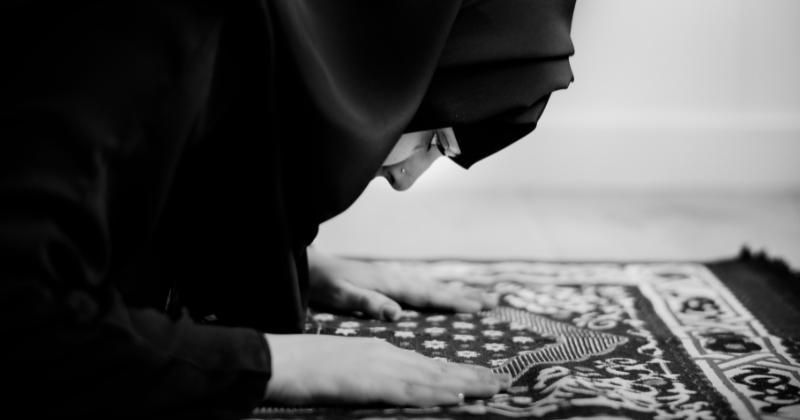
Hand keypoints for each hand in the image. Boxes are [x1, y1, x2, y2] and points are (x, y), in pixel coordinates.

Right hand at [264, 333, 510, 405]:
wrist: (281, 359)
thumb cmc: (305, 367)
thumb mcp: (345, 368)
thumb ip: (370, 376)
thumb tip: (387, 388)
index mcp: (381, 353)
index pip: (427, 364)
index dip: (457, 371)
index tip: (482, 376)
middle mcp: (387, 356)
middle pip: (438, 368)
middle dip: (473, 374)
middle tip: (505, 381)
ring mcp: (381, 368)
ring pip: (433, 377)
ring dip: (468, 383)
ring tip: (496, 388)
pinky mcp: (372, 382)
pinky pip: (410, 390)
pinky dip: (437, 393)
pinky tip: (458, 396)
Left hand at [307, 248, 497, 320]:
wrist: (307, 263)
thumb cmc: (323, 282)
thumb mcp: (341, 295)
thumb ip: (368, 302)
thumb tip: (397, 313)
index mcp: (388, 283)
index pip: (427, 295)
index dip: (453, 302)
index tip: (479, 308)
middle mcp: (395, 277)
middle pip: (436, 287)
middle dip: (465, 295)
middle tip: (494, 301)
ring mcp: (391, 277)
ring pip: (430, 285)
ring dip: (455, 291)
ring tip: (479, 297)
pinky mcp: (384, 280)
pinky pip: (419, 286)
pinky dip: (436, 290)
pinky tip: (440, 294)